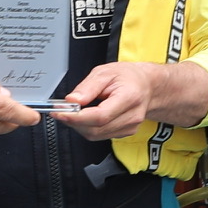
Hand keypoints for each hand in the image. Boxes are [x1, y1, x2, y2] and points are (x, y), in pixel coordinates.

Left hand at [57, 58, 207, 142]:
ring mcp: (130, 127)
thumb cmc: (128, 77)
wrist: (147, 86)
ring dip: (79, 125)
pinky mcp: (125, 133)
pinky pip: (100, 135)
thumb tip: (72, 100)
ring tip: (73, 111)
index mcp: (129, 97)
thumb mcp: (105, 72)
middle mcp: (132, 116)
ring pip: (96, 135)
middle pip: (96, 129)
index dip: (77, 117)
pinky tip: (85, 116)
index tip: (60, 112)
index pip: (100, 116)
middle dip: (73, 122)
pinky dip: (87, 127)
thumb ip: (87, 87)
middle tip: (61, 110)